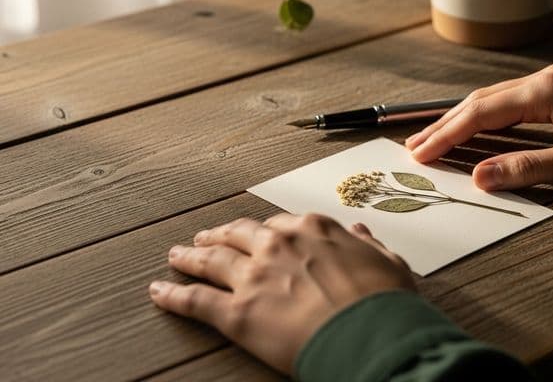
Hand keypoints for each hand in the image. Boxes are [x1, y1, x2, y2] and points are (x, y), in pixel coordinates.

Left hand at [149, 214, 413, 373]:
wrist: (371, 334)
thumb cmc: (385, 300)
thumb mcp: (387, 261)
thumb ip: (368, 244)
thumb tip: (360, 231)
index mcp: (312, 229)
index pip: (278, 224)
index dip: (264, 231)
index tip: (256, 234)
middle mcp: (277, 244)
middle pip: (238, 234)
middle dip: (219, 235)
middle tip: (205, 237)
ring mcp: (254, 276)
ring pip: (211, 261)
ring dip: (190, 256)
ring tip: (176, 255)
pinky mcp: (237, 313)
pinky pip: (195, 300)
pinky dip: (173, 295)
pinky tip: (158, 291)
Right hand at [406, 64, 552, 189]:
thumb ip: (529, 168)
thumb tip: (481, 177)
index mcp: (544, 92)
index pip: (480, 114)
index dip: (447, 135)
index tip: (420, 154)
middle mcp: (542, 80)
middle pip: (479, 101)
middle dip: (444, 125)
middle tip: (414, 147)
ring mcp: (550, 81)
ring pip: (491, 98)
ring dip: (461, 119)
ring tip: (434, 138)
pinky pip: (508, 101)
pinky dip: (484, 116)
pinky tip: (474, 126)